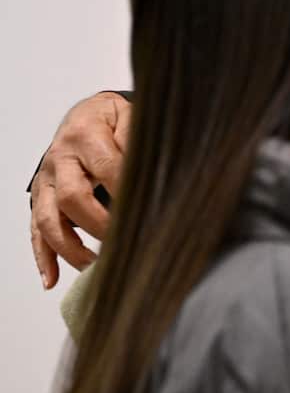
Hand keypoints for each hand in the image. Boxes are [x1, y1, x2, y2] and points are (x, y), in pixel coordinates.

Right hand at [30, 92, 131, 288]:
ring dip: (70, 248)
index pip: (107, 168)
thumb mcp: (130, 118)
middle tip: (125, 244)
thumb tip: (151, 170)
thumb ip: (138, 140)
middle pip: (72, 197)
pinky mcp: (41, 198)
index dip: (126, 192)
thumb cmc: (113, 120)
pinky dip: (43, 257)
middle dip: (98, 225)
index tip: (147, 213)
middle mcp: (60, 159)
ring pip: (47, 219)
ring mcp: (47, 181)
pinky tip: (52, 279)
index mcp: (85, 135)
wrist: (87, 114)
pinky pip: (36, 230)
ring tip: (94, 268)